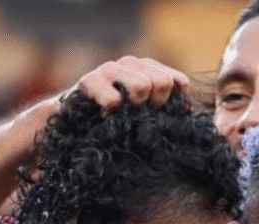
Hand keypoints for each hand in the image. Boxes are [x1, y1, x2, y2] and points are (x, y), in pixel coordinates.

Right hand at [67, 56, 190, 113]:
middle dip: (156, 104)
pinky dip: (112, 114)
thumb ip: (165, 108)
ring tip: (122, 116)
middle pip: (163, 82)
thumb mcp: (143, 115)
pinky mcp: (89, 80)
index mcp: (147, 69)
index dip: (174, 102)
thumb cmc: (112, 121)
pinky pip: (114, 100)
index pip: (177, 81)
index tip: (162, 115)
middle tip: (140, 116)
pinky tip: (104, 117)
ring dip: (135, 108)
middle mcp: (130, 64)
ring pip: (142, 86)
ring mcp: (110, 69)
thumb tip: (188, 109)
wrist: (70, 123)